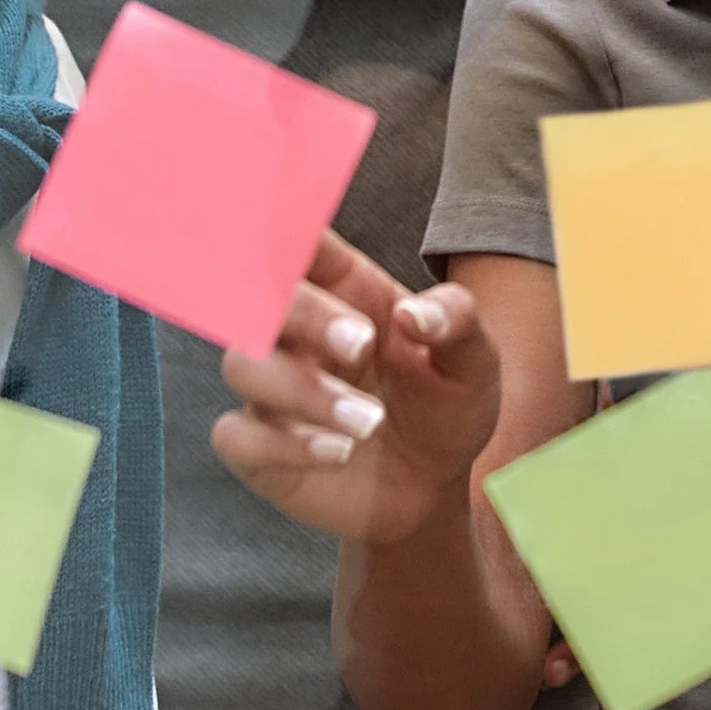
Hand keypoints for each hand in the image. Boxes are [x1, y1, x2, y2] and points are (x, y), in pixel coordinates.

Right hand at [215, 231, 501, 544]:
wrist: (435, 485)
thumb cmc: (447, 403)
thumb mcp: (473, 360)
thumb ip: (456, 321)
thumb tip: (414, 313)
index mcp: (346, 290)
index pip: (302, 242)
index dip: (289, 226)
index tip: (293, 224)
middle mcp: (300, 333)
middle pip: (264, 299)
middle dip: (307, 316)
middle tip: (362, 345)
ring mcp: (273, 389)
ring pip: (245, 366)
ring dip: (305, 392)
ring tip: (369, 422)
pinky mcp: (260, 448)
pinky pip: (237, 436)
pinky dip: (284, 445)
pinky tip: (337, 455)